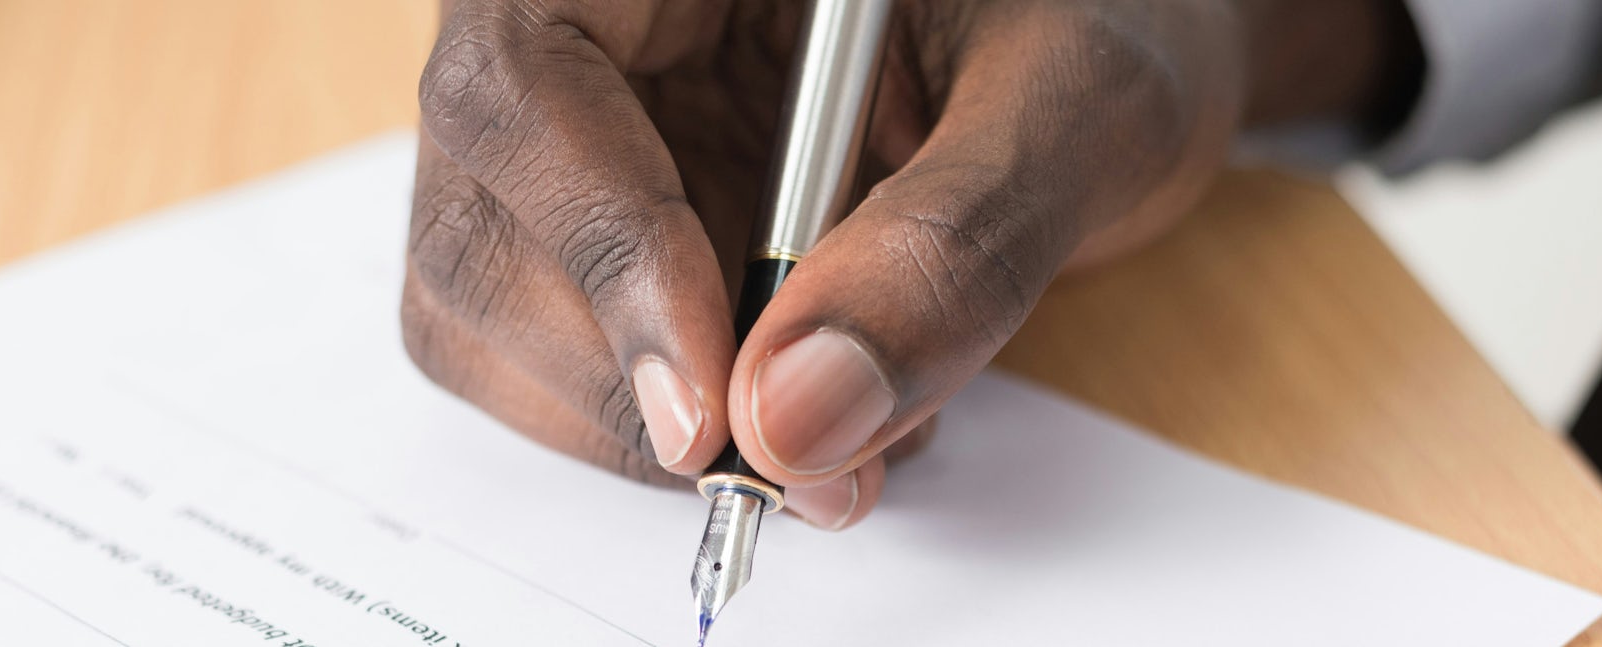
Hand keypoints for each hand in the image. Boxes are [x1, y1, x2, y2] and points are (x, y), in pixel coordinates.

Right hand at [403, 0, 1407, 527]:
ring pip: (492, 303)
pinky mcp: (613, 226)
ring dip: (639, 421)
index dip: (600, 250)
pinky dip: (671, 425)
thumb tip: (800, 422)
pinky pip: (565, 353)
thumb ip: (952, 246)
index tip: (711, 410)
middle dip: (623, 374)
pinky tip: (806, 402)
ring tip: (835, 432)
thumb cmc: (1109, 23)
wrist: (1118, 53)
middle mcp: (601, 27)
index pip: (530, 77)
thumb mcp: (1074, 104)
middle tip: (790, 466)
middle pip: (483, 212)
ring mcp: (592, 134)